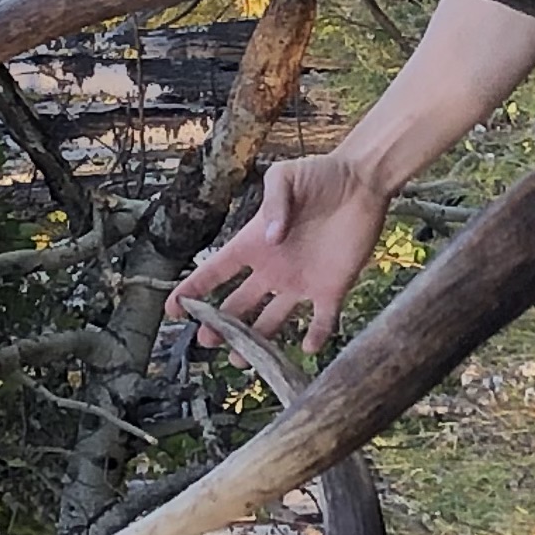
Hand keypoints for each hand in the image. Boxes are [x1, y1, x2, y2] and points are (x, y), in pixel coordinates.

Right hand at [171, 149, 393, 354]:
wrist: (362, 182)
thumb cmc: (320, 174)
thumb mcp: (285, 177)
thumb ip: (274, 203)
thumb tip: (270, 239)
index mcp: (254, 244)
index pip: (216, 271)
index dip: (192, 290)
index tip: (173, 309)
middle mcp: (273, 269)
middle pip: (238, 306)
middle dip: (220, 326)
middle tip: (206, 342)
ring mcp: (301, 282)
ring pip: (272, 322)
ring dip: (257, 342)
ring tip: (242, 361)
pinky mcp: (332, 288)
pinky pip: (322, 321)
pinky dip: (317, 336)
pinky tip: (308, 347)